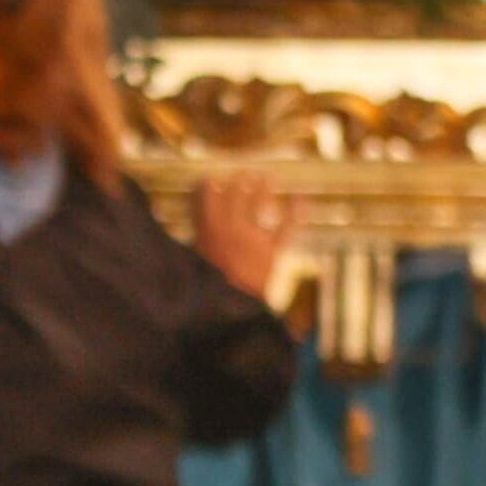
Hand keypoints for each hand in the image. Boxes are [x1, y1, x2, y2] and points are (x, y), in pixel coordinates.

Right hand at [196, 172, 295, 300]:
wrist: (227, 311)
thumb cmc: (203, 291)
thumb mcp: (190, 264)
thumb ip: (191, 248)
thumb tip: (183, 240)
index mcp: (205, 229)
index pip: (205, 198)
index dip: (208, 187)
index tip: (211, 180)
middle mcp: (229, 227)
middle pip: (233, 196)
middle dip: (238, 183)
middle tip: (244, 174)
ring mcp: (251, 238)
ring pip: (257, 206)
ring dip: (262, 190)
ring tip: (267, 178)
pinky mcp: (271, 252)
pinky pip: (285, 229)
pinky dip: (296, 214)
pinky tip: (302, 199)